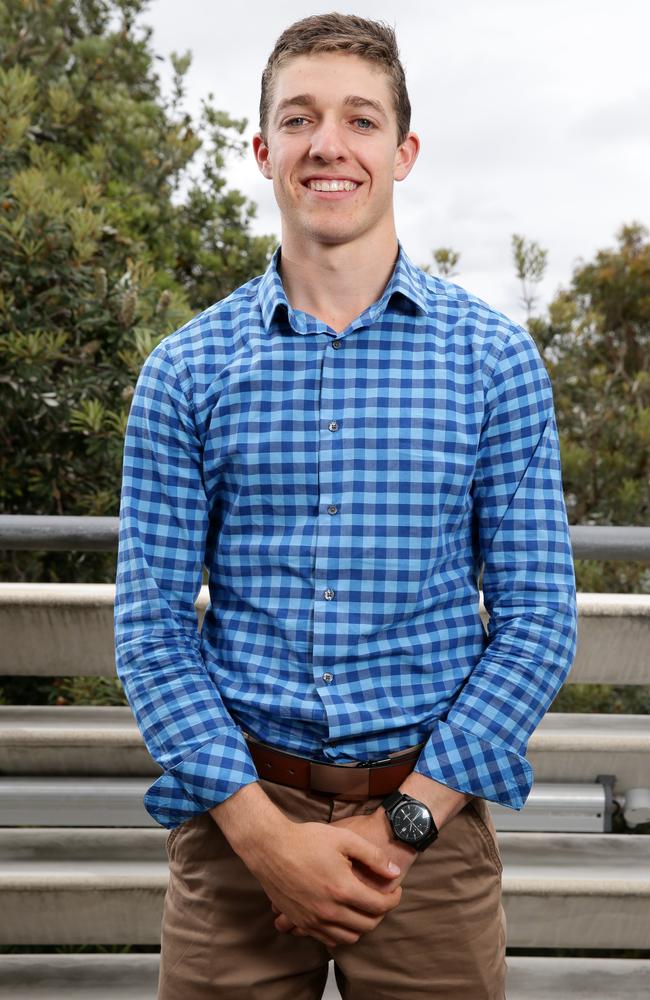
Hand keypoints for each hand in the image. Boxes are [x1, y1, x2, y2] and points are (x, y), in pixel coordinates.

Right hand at [272, 810, 416, 942]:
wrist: (269, 847)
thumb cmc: (307, 839)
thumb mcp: (344, 838)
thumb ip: (373, 857)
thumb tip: (394, 873)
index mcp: (343, 889)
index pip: (379, 906)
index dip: (394, 899)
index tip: (396, 889)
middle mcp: (329, 911)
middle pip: (367, 925)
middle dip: (380, 912)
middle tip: (381, 898)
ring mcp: (313, 920)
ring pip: (349, 937)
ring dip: (362, 925)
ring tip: (364, 907)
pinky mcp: (301, 922)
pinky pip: (329, 939)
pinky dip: (342, 932)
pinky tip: (343, 915)